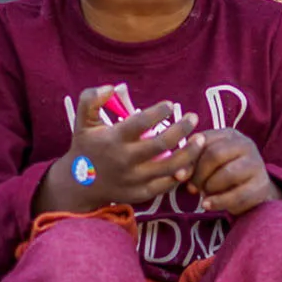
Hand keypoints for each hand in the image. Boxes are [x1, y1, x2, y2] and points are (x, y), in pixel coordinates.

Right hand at [35, 85, 204, 215]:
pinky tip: (190, 161)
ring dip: (190, 152)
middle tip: (193, 117)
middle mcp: (125, 160)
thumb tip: (111, 88)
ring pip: (171, 167)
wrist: (79, 185)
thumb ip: (91, 99)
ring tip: (201, 139)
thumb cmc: (87, 147)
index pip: (140, 123)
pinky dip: (181, 173)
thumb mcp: (82, 121)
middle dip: (182, 129)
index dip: (158, 112)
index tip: (169, 104)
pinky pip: (167, 184)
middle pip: (162, 144)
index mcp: (113, 140)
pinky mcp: (141, 193)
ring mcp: (134, 179)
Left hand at [184, 127, 279, 215]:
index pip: (203, 140)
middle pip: (215, 155)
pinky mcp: (261, 185)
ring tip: (204, 194)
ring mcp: (256, 164)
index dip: (188, 159)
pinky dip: (218, 202)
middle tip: (192, 188)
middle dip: (199, 174)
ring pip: (227, 174)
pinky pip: (237, 195)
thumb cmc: (223, 174)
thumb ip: (192, 162)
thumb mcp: (208, 163)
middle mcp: (246, 145)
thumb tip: (178, 174)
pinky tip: (207, 205)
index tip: (179, 176)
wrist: (252, 191)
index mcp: (230, 134)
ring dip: (209, 188)